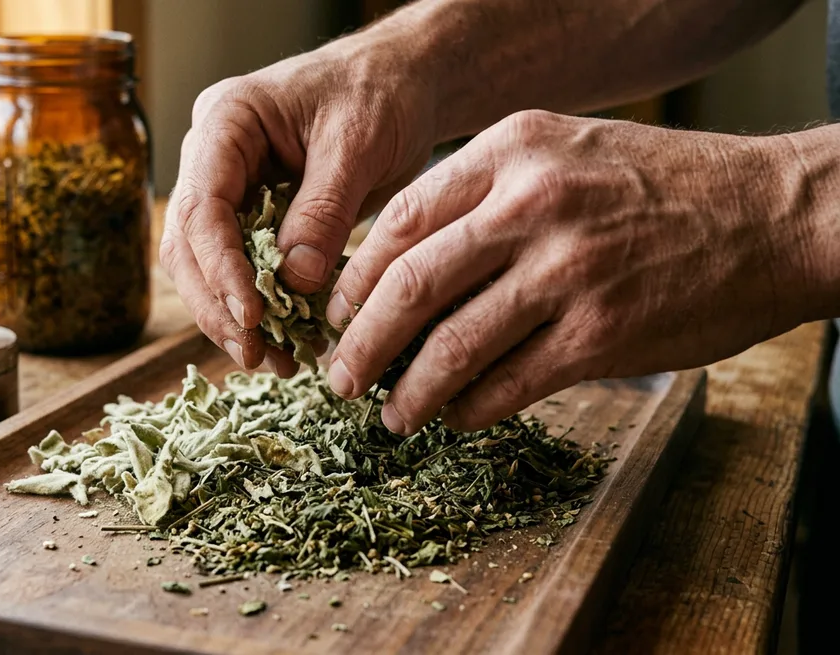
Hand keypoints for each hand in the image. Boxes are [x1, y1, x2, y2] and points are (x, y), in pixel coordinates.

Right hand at [159, 22, 440, 375]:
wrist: (404, 82)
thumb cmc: (381, 92)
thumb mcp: (358, 144)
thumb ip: (323, 210)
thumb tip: (293, 282)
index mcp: (225, 122)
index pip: (202, 206)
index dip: (219, 268)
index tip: (251, 316)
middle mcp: (213, 158)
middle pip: (188, 246)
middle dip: (217, 306)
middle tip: (255, 354)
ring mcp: (229, 189)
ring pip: (204, 267)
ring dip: (232, 319)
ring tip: (274, 363)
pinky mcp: (253, 218)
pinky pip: (241, 271)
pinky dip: (260, 310)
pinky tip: (285, 345)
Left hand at [326, 109, 817, 433]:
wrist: (773, 213)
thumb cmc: (659, 186)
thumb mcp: (563, 152)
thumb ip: (484, 196)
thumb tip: (400, 266)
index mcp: (511, 151)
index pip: (398, 220)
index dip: (354, 280)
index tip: (335, 314)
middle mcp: (531, 204)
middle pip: (407, 284)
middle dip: (359, 343)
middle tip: (339, 377)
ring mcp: (567, 271)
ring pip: (450, 346)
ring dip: (407, 391)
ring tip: (389, 415)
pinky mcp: (601, 335)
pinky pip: (508, 384)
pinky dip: (470, 408)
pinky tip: (457, 417)